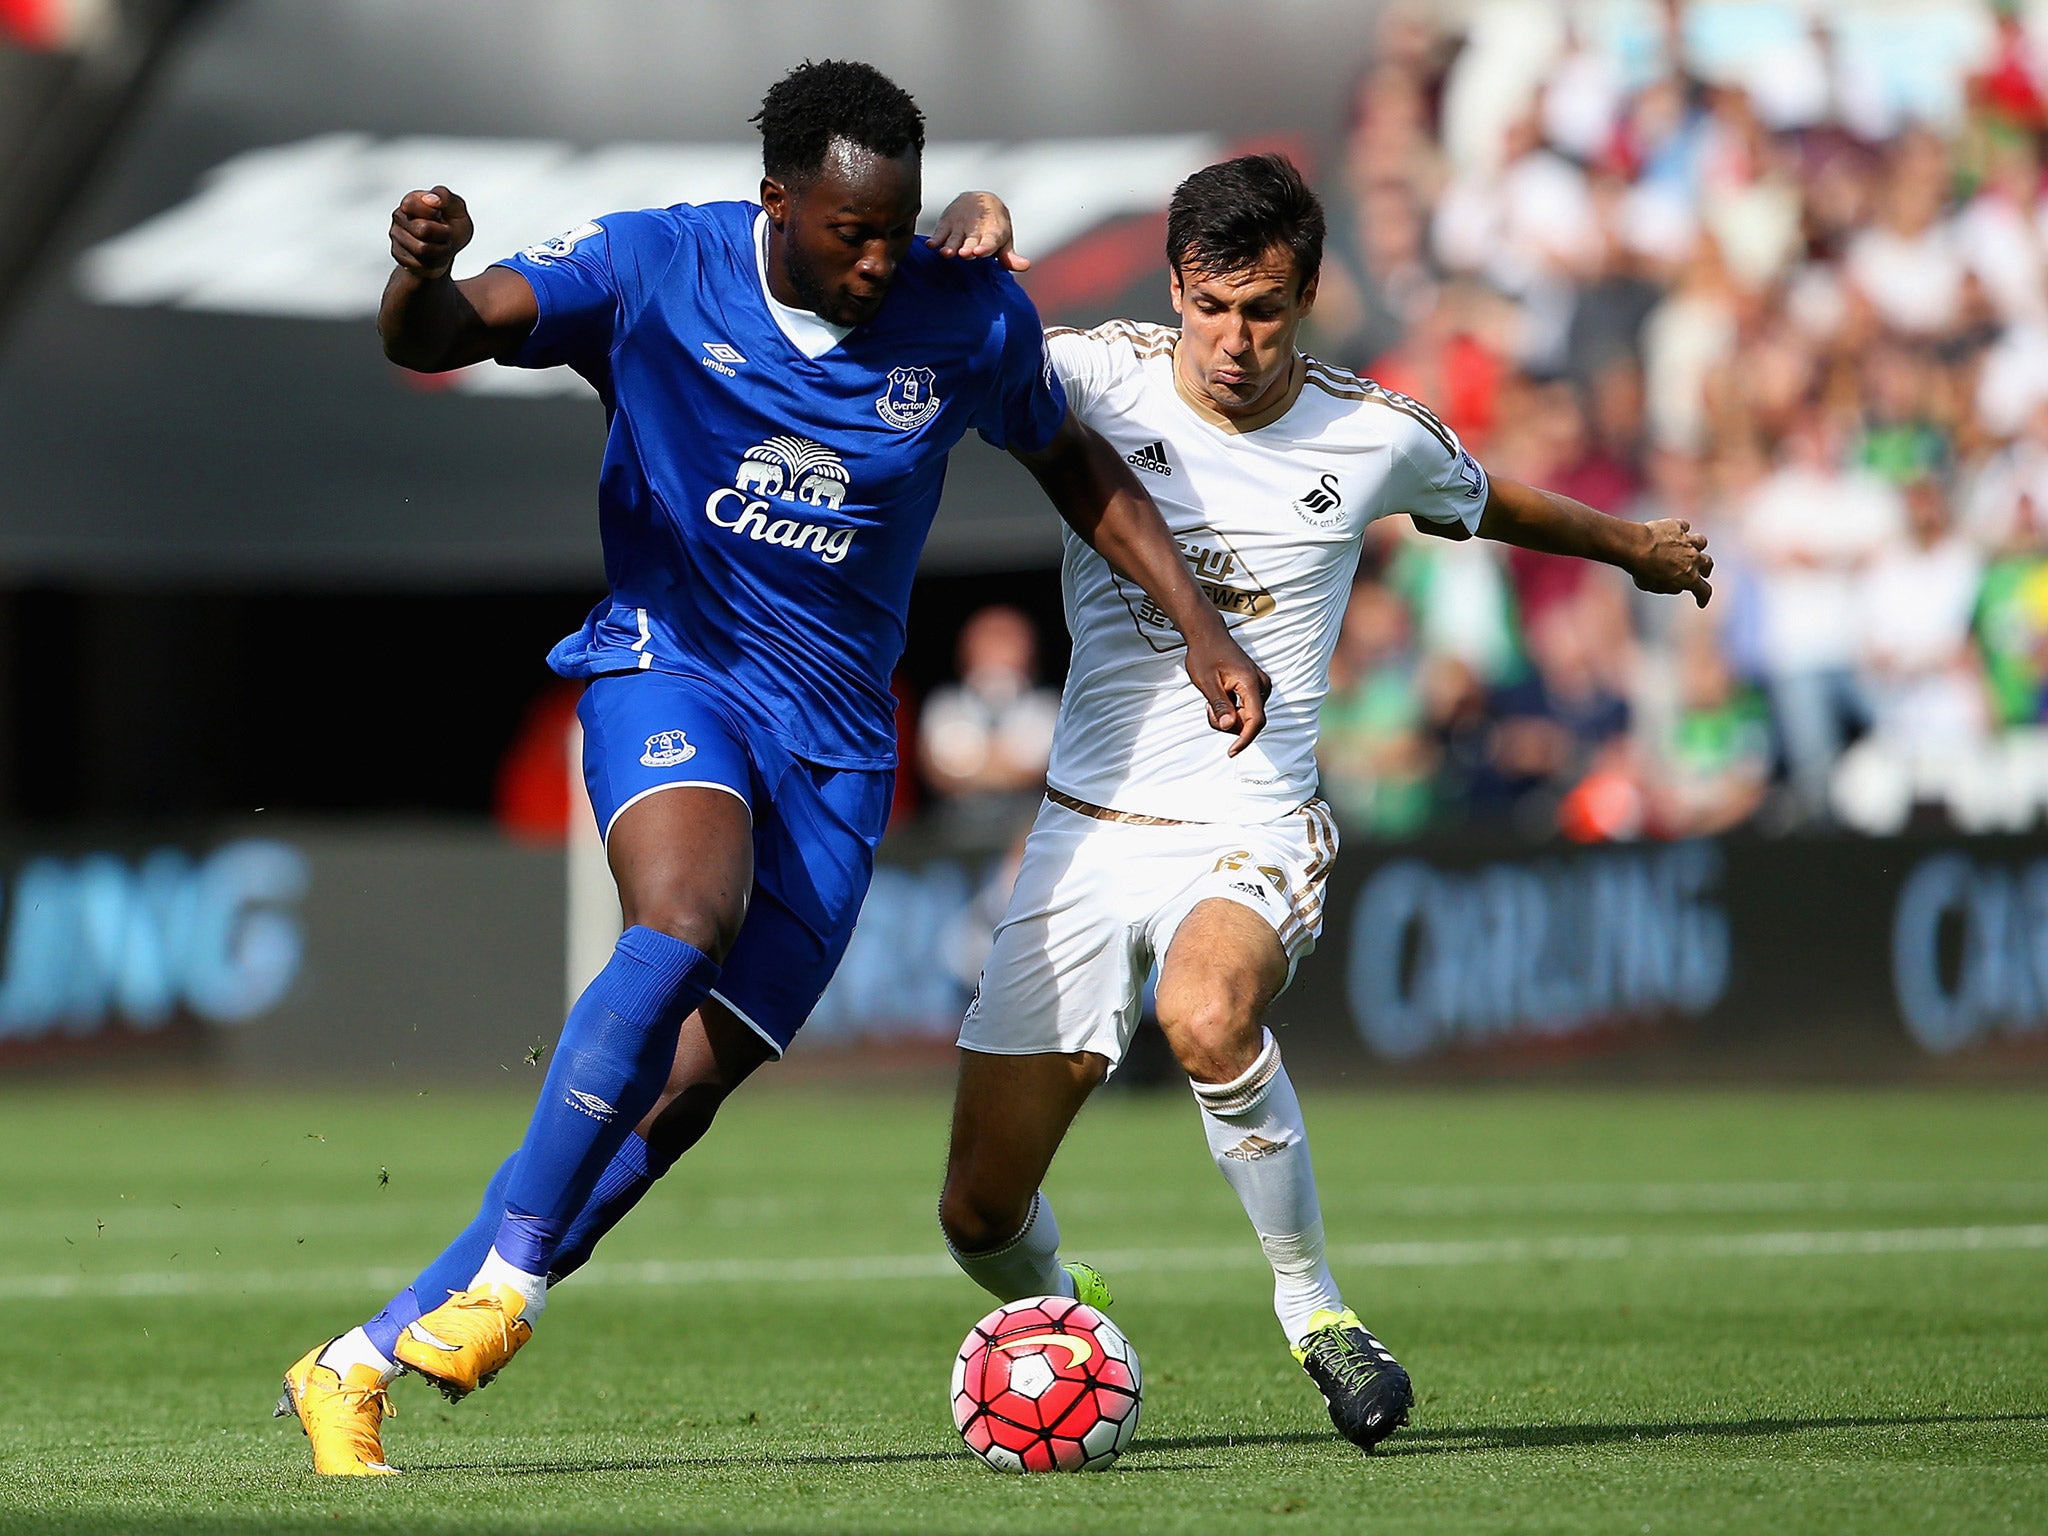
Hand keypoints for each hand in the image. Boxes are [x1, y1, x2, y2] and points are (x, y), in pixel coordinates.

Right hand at [389, 186, 473, 279]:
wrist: (449, 248)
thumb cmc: (452, 225)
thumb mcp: (457, 209)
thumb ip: (446, 197)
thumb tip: (431, 199)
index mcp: (412, 200)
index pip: (411, 204)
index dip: (433, 213)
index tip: (440, 215)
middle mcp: (399, 216)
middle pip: (422, 230)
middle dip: (443, 235)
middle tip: (446, 233)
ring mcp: (397, 236)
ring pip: (422, 249)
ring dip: (441, 250)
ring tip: (442, 244)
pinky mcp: (398, 255)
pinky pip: (420, 264)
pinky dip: (434, 263)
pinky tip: (434, 256)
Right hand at [926, 191, 1029, 271]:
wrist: (980, 200)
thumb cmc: (994, 228)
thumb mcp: (1004, 240)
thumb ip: (1010, 257)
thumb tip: (1026, 266)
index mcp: (993, 234)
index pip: (990, 242)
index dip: (985, 247)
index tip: (978, 252)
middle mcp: (976, 230)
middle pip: (971, 241)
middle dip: (968, 247)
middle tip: (964, 254)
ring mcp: (960, 227)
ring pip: (955, 238)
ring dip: (950, 246)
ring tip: (946, 253)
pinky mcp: (947, 224)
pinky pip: (940, 233)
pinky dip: (936, 239)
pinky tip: (930, 246)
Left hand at [1185, 630, 1270, 755]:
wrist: (1208, 636)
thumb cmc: (1204, 655)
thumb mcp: (1206, 682)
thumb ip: (1220, 705)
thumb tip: (1230, 727)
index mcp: (1251, 683)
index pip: (1255, 720)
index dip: (1244, 740)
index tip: (1231, 752)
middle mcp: (1261, 686)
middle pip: (1250, 722)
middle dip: (1229, 725)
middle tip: (1208, 709)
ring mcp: (1260, 687)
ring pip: (1247, 718)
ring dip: (1228, 718)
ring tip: (1212, 701)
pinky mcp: (1255, 688)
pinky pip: (1246, 710)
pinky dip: (1231, 711)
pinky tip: (1219, 697)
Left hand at [1632, 517, 1713, 607]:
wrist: (1636, 546)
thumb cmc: (1641, 570)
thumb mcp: (1653, 587)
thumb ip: (1669, 587)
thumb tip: (1678, 585)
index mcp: (1690, 577)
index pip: (1704, 590)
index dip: (1703, 597)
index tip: (1701, 602)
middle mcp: (1693, 558)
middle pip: (1708, 563)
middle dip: (1705, 569)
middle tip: (1701, 571)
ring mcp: (1687, 541)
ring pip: (1701, 542)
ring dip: (1697, 546)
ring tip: (1691, 548)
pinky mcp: (1677, 526)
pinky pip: (1684, 526)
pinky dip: (1681, 529)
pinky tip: (1676, 530)